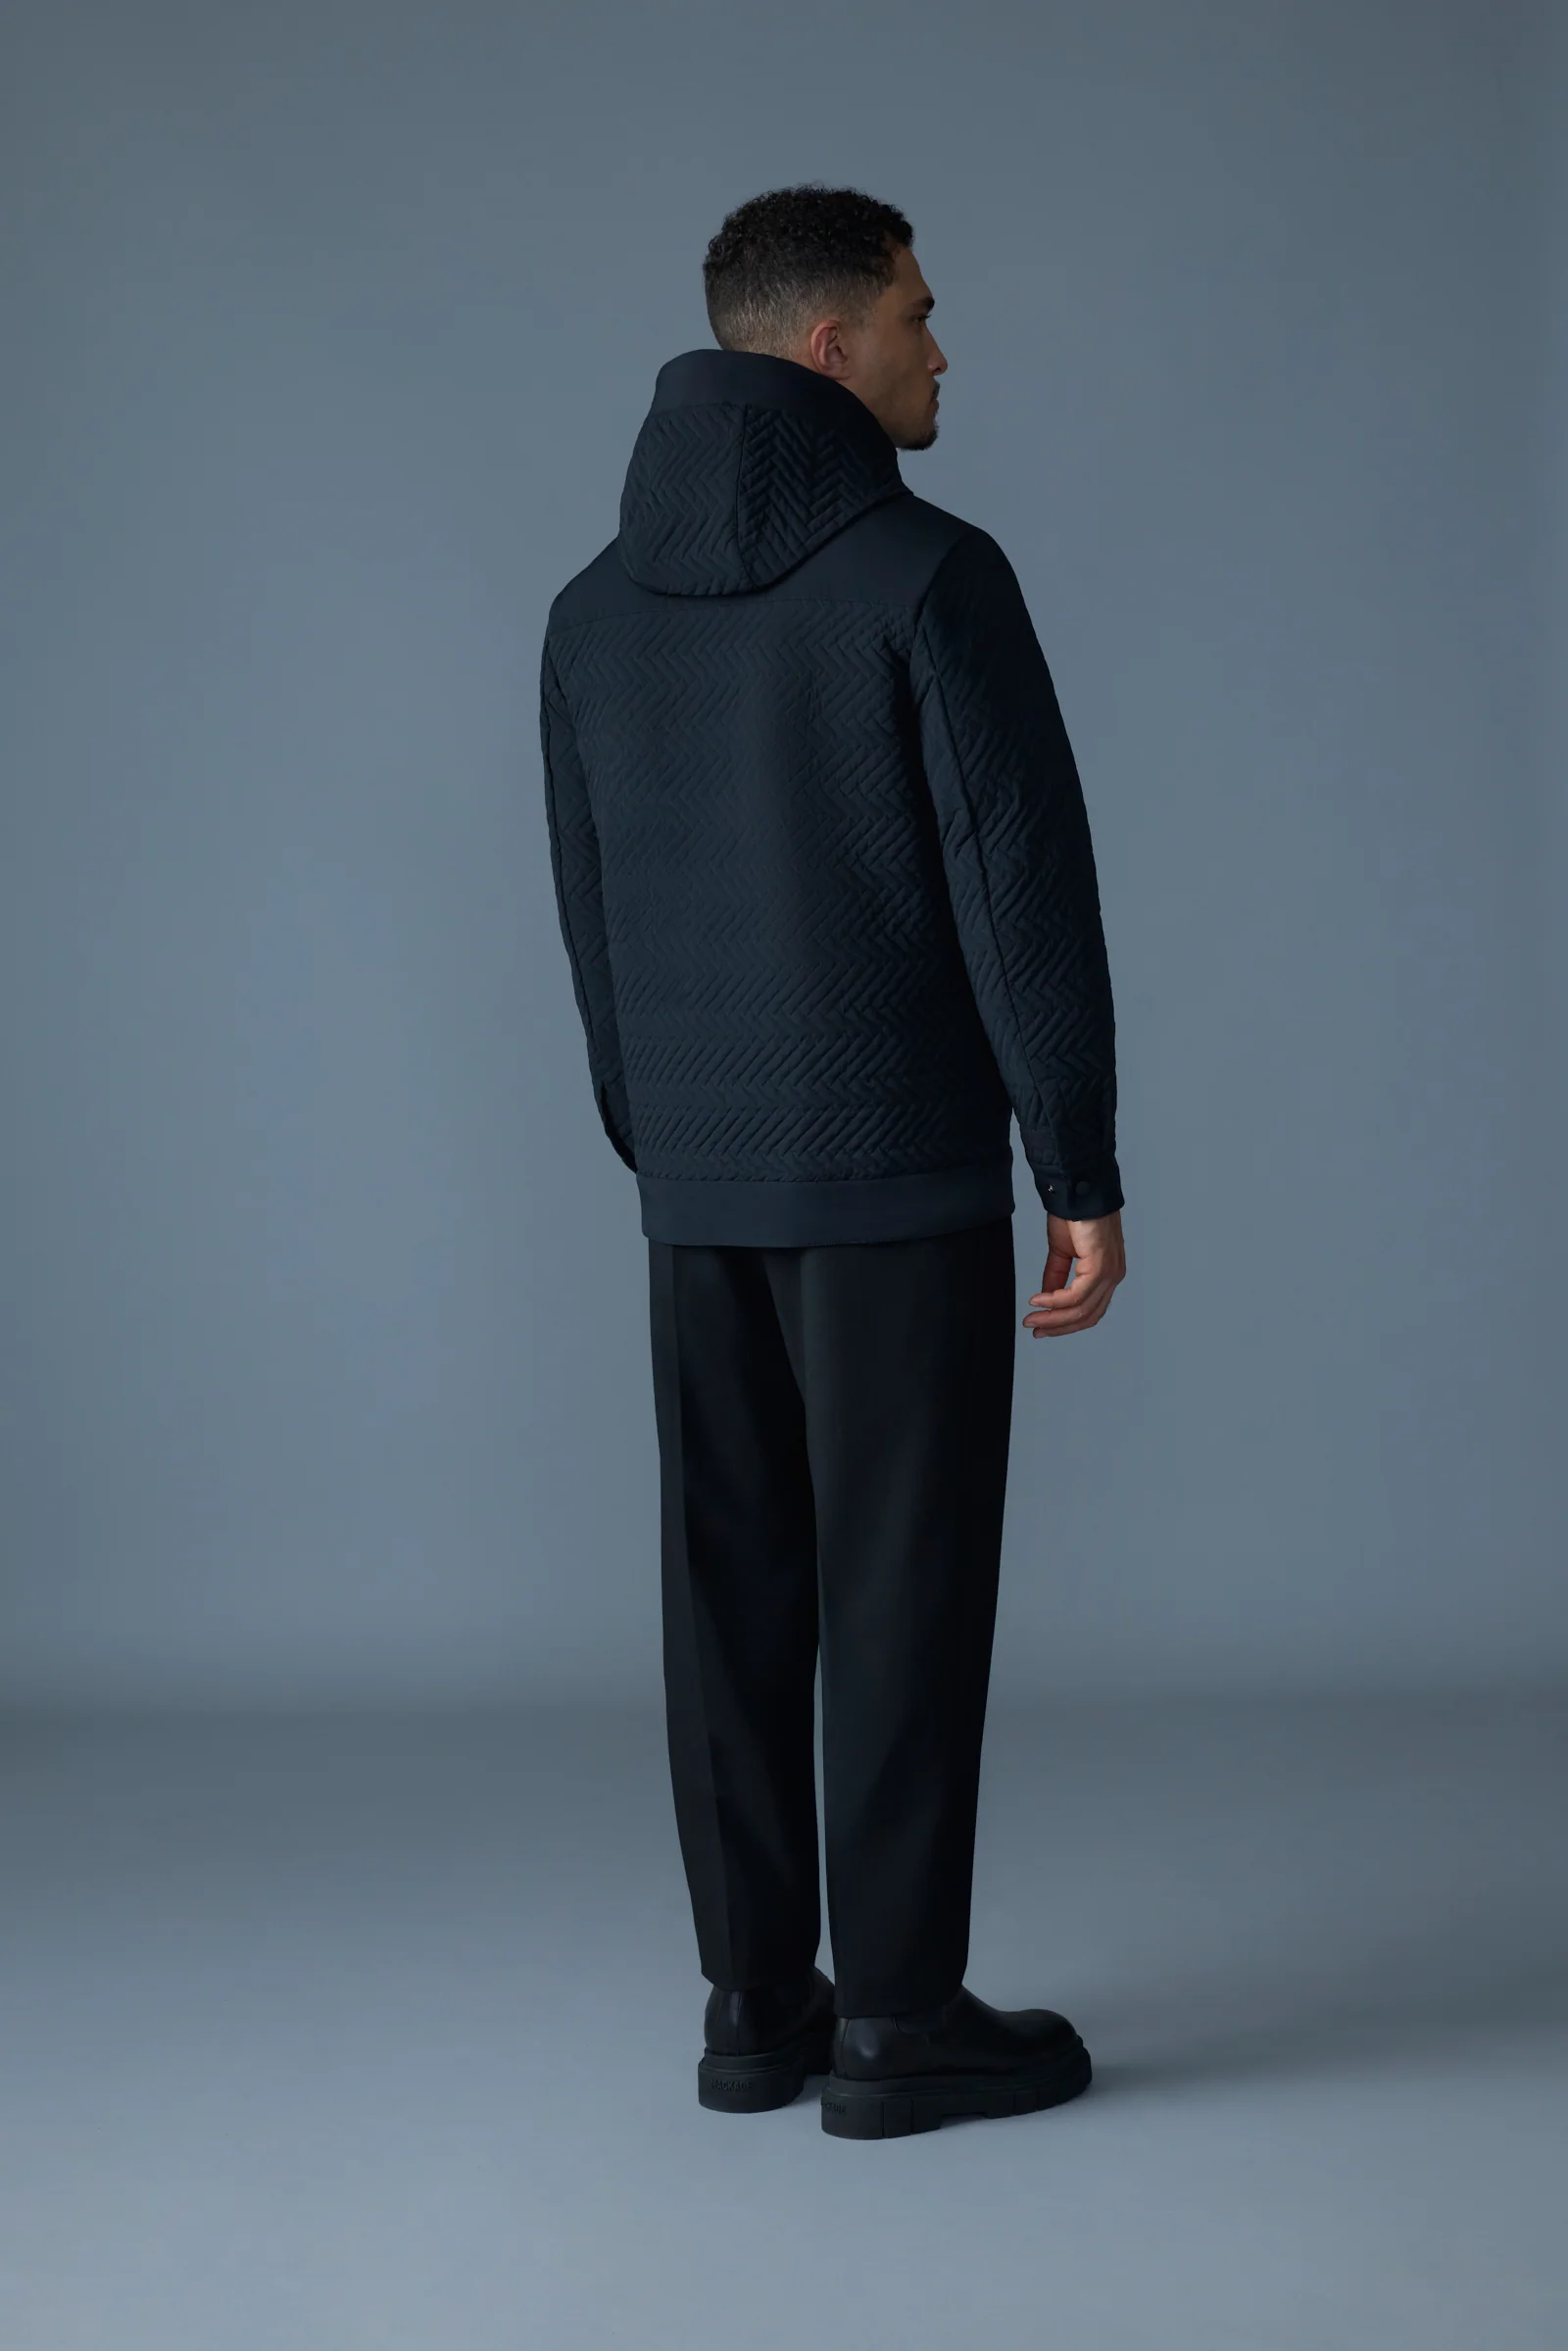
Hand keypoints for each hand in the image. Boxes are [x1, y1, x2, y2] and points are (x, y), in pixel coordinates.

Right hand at [1023, 1208, 1125, 1337]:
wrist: (1078, 1190)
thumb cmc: (1075, 1214)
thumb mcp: (1061, 1252)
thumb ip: (1055, 1276)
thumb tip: (1046, 1297)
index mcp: (1106, 1274)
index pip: (1089, 1310)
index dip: (1065, 1323)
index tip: (1041, 1327)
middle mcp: (1112, 1276)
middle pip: (1087, 1316)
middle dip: (1058, 1326)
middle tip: (1034, 1328)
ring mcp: (1109, 1273)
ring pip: (1082, 1310)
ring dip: (1054, 1317)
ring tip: (1032, 1318)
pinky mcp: (1101, 1266)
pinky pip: (1076, 1295)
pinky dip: (1055, 1301)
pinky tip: (1038, 1300)